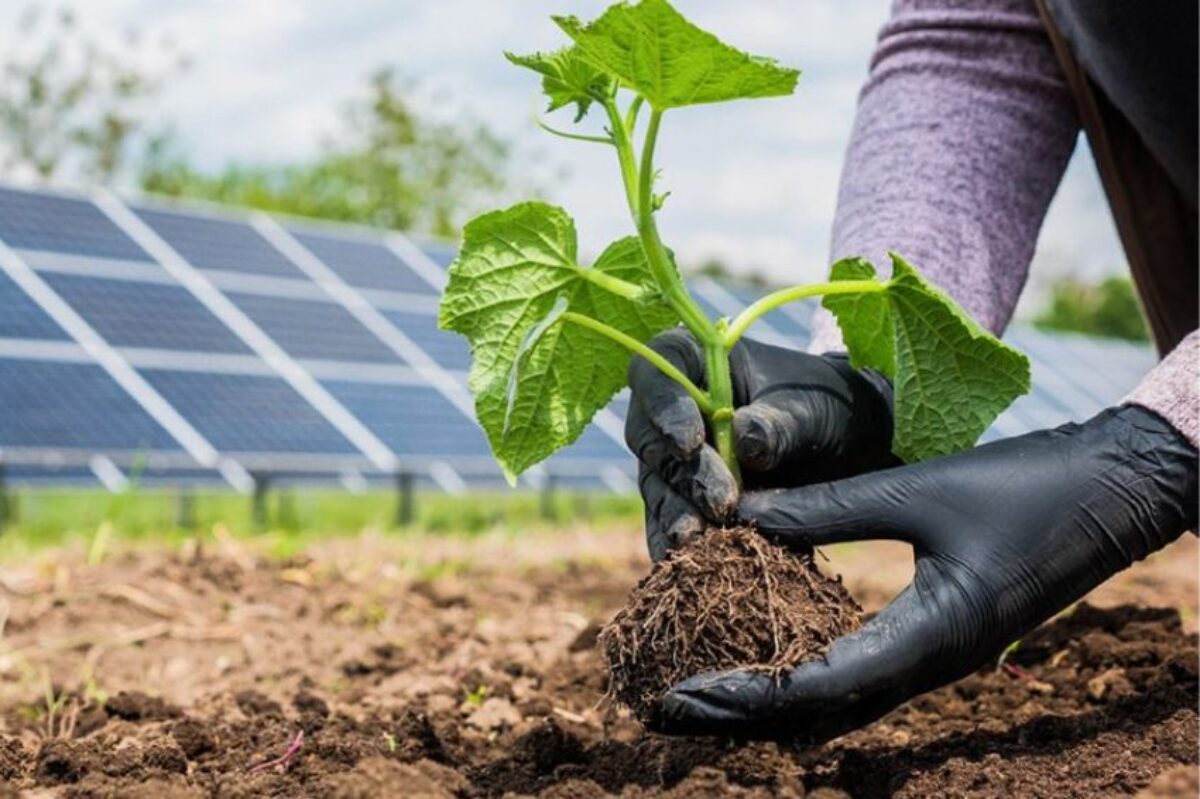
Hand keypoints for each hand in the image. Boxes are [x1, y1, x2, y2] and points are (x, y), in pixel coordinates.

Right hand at [626, 329, 895, 560]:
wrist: (851, 445)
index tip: (690, 441)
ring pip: (657, 486)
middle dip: (683, 474)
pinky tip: (688, 570)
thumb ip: (780, 423)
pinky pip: (669, 524)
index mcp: (698, 361)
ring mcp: (674, 457)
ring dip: (676, 515)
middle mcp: (674, 408)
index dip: (663, 405)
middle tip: (722, 502)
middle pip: (650, 437)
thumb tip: (745, 441)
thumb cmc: (830, 406)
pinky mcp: (685, 501)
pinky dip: (677, 548)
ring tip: (699, 543)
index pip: (657, 370)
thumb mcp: (815, 408)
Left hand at [655, 405, 1197, 740]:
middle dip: (742, 715)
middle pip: (818, 715)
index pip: (815, 689)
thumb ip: (827, 507)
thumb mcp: (917, 492)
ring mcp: (935, 659)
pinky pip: (861, 675)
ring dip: (770, 702)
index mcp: (928, 641)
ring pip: (839, 703)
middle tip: (668, 708)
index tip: (678, 695)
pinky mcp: (937, 640)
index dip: (741, 696)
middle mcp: (928, 666)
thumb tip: (740, 512)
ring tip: (704, 691)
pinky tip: (769, 655)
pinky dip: (806, 676)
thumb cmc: (1023, 489)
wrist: (1110, 494)